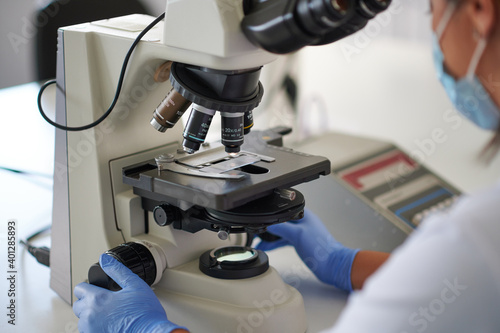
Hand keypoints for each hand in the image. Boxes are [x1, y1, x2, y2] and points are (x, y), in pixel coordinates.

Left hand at [73, 254, 187, 332]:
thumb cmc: (145, 314)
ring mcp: (91, 331)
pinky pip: (89, 332)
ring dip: (91, 317)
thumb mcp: (135, 285)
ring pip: (82, 321)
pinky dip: (96, 328)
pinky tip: (110, 326)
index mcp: (97, 299)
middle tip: (105, 302)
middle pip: (78, 305)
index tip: (96, 288)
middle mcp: (90, 317)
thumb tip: (104, 259)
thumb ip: (117, 270)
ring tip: (108, 315)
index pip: (80, 289)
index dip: (89, 286)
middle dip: (88, 302)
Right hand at [256, 209, 359, 290]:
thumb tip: (268, 224)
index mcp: (304, 215)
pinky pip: (284, 240)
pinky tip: (269, 248)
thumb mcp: (297, 235)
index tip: (260, 218)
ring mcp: (302, 233)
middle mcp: (303, 222)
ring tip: (258, 242)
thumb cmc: (321, 249)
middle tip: (257, 232)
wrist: (332, 266)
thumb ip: (282, 227)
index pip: (284, 210)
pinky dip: (276, 244)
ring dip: (270, 237)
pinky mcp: (301, 243)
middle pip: (281, 221)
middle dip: (268, 227)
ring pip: (282, 232)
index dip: (272, 213)